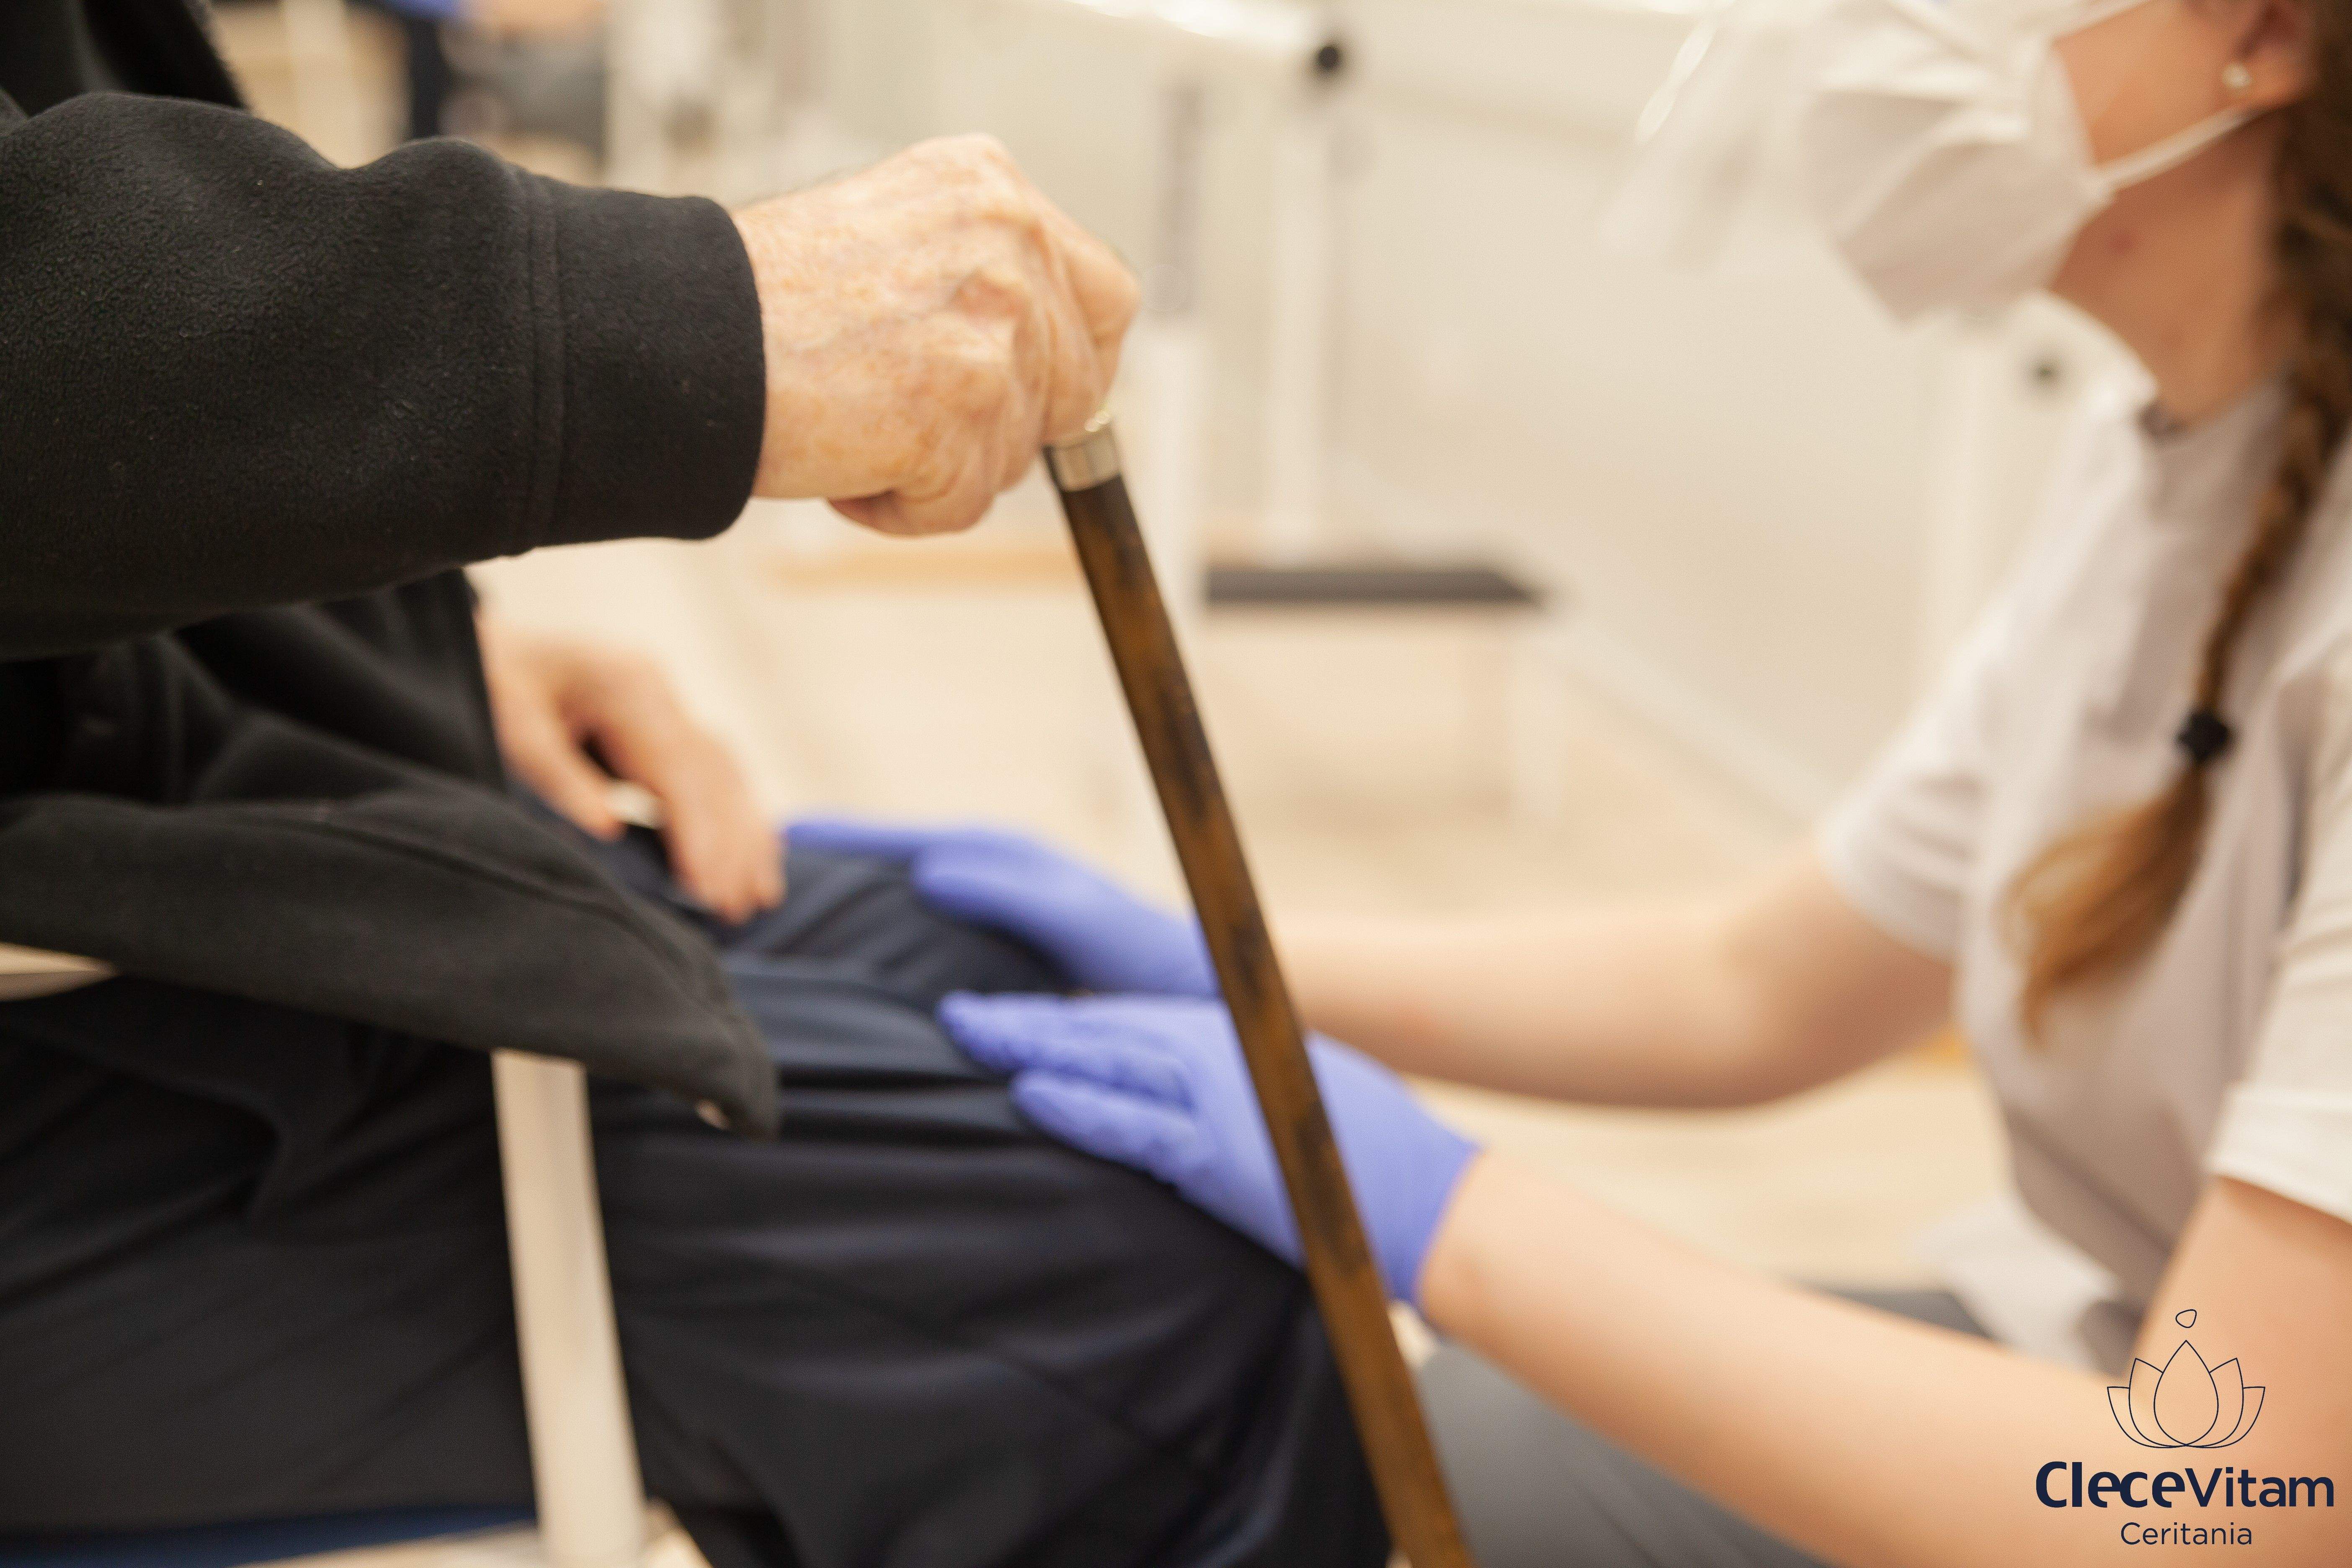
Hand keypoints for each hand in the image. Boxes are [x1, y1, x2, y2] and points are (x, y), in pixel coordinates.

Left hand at [478, 616, 782, 921]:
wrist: (485, 645)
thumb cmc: (491, 684)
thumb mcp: (512, 725)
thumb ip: (559, 775)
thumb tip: (609, 830)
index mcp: (627, 689)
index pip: (678, 771)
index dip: (698, 834)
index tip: (706, 891)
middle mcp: (660, 694)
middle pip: (714, 776)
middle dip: (730, 847)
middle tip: (735, 911)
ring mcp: (667, 705)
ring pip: (726, 776)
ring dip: (747, 838)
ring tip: (761, 898)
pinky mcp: (665, 723)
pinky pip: (717, 772)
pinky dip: (739, 816)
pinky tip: (760, 856)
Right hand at [733, 135, 1140, 535]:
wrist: (688, 337)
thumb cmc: (768, 304)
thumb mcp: (901, 242)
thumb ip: (982, 280)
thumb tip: (1056, 365)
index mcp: (992, 188)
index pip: (1106, 297)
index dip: (1079, 365)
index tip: (1042, 401)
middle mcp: (1008, 240)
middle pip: (1074, 388)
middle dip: (1002, 428)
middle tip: (910, 419)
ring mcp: (992, 322)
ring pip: (1014, 455)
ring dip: (937, 466)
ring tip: (854, 421)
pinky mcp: (962, 404)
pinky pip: (963, 503)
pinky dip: (902, 507)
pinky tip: (843, 458)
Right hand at [788, 819, 1216, 997]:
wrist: (1189, 989)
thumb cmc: (1140, 951)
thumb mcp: (1077, 918)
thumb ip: (1009, 892)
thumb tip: (928, 869)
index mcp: (999, 859)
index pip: (901, 842)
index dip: (842, 840)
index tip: (778, 835)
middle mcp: (984, 878)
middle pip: (884, 866)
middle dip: (824, 867)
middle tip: (741, 872)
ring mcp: (982, 915)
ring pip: (894, 903)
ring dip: (841, 906)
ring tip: (770, 917)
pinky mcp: (987, 954)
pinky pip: (915, 939)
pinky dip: (873, 940)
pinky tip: (836, 968)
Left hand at [941, 994, 1480, 1305]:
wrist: (1427, 1198)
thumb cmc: (1363, 1156)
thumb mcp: (1287, 1099)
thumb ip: (1232, 1087)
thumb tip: (1185, 1093)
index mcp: (1229, 1045)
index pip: (1123, 1023)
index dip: (1058, 1018)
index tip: (999, 1014)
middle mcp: (1216, 1056)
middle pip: (1099, 1029)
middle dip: (1022, 1021)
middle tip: (954, 1012)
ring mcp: (1216, 1102)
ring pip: (1104, 1062)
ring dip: (1032, 1047)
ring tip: (967, 1034)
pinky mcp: (1219, 1155)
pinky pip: (1134, 1127)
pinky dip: (1081, 1107)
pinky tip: (1032, 1095)